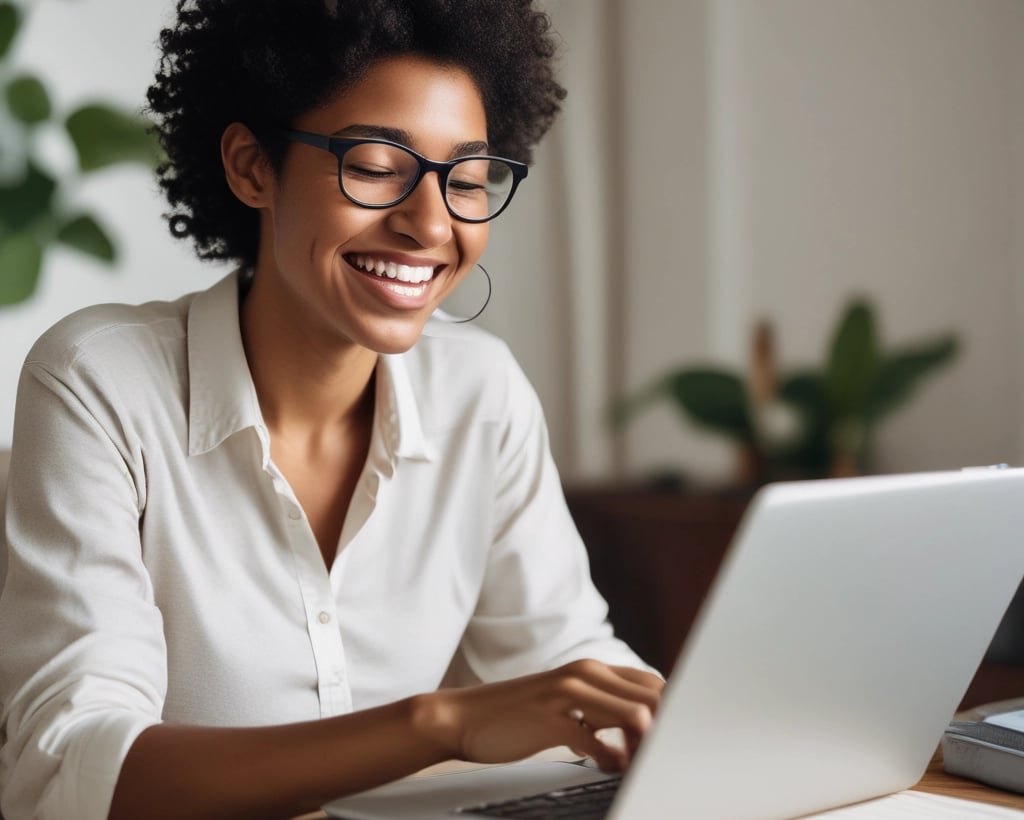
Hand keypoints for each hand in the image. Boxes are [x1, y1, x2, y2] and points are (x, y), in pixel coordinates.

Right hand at [412, 660, 663, 772]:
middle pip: (655, 696)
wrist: (464, 718)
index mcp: (593, 669)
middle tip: (653, 757)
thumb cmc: (520, 717)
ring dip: (642, 747)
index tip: (669, 741)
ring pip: (637, 715)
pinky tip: (601, 764)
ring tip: (628, 763)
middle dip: (664, 730)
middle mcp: (585, 673)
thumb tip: (645, 729)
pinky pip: (599, 742)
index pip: (654, 684)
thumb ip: (603, 710)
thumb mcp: (568, 706)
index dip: (671, 714)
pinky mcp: (550, 718)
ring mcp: (568, 693)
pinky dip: (609, 760)